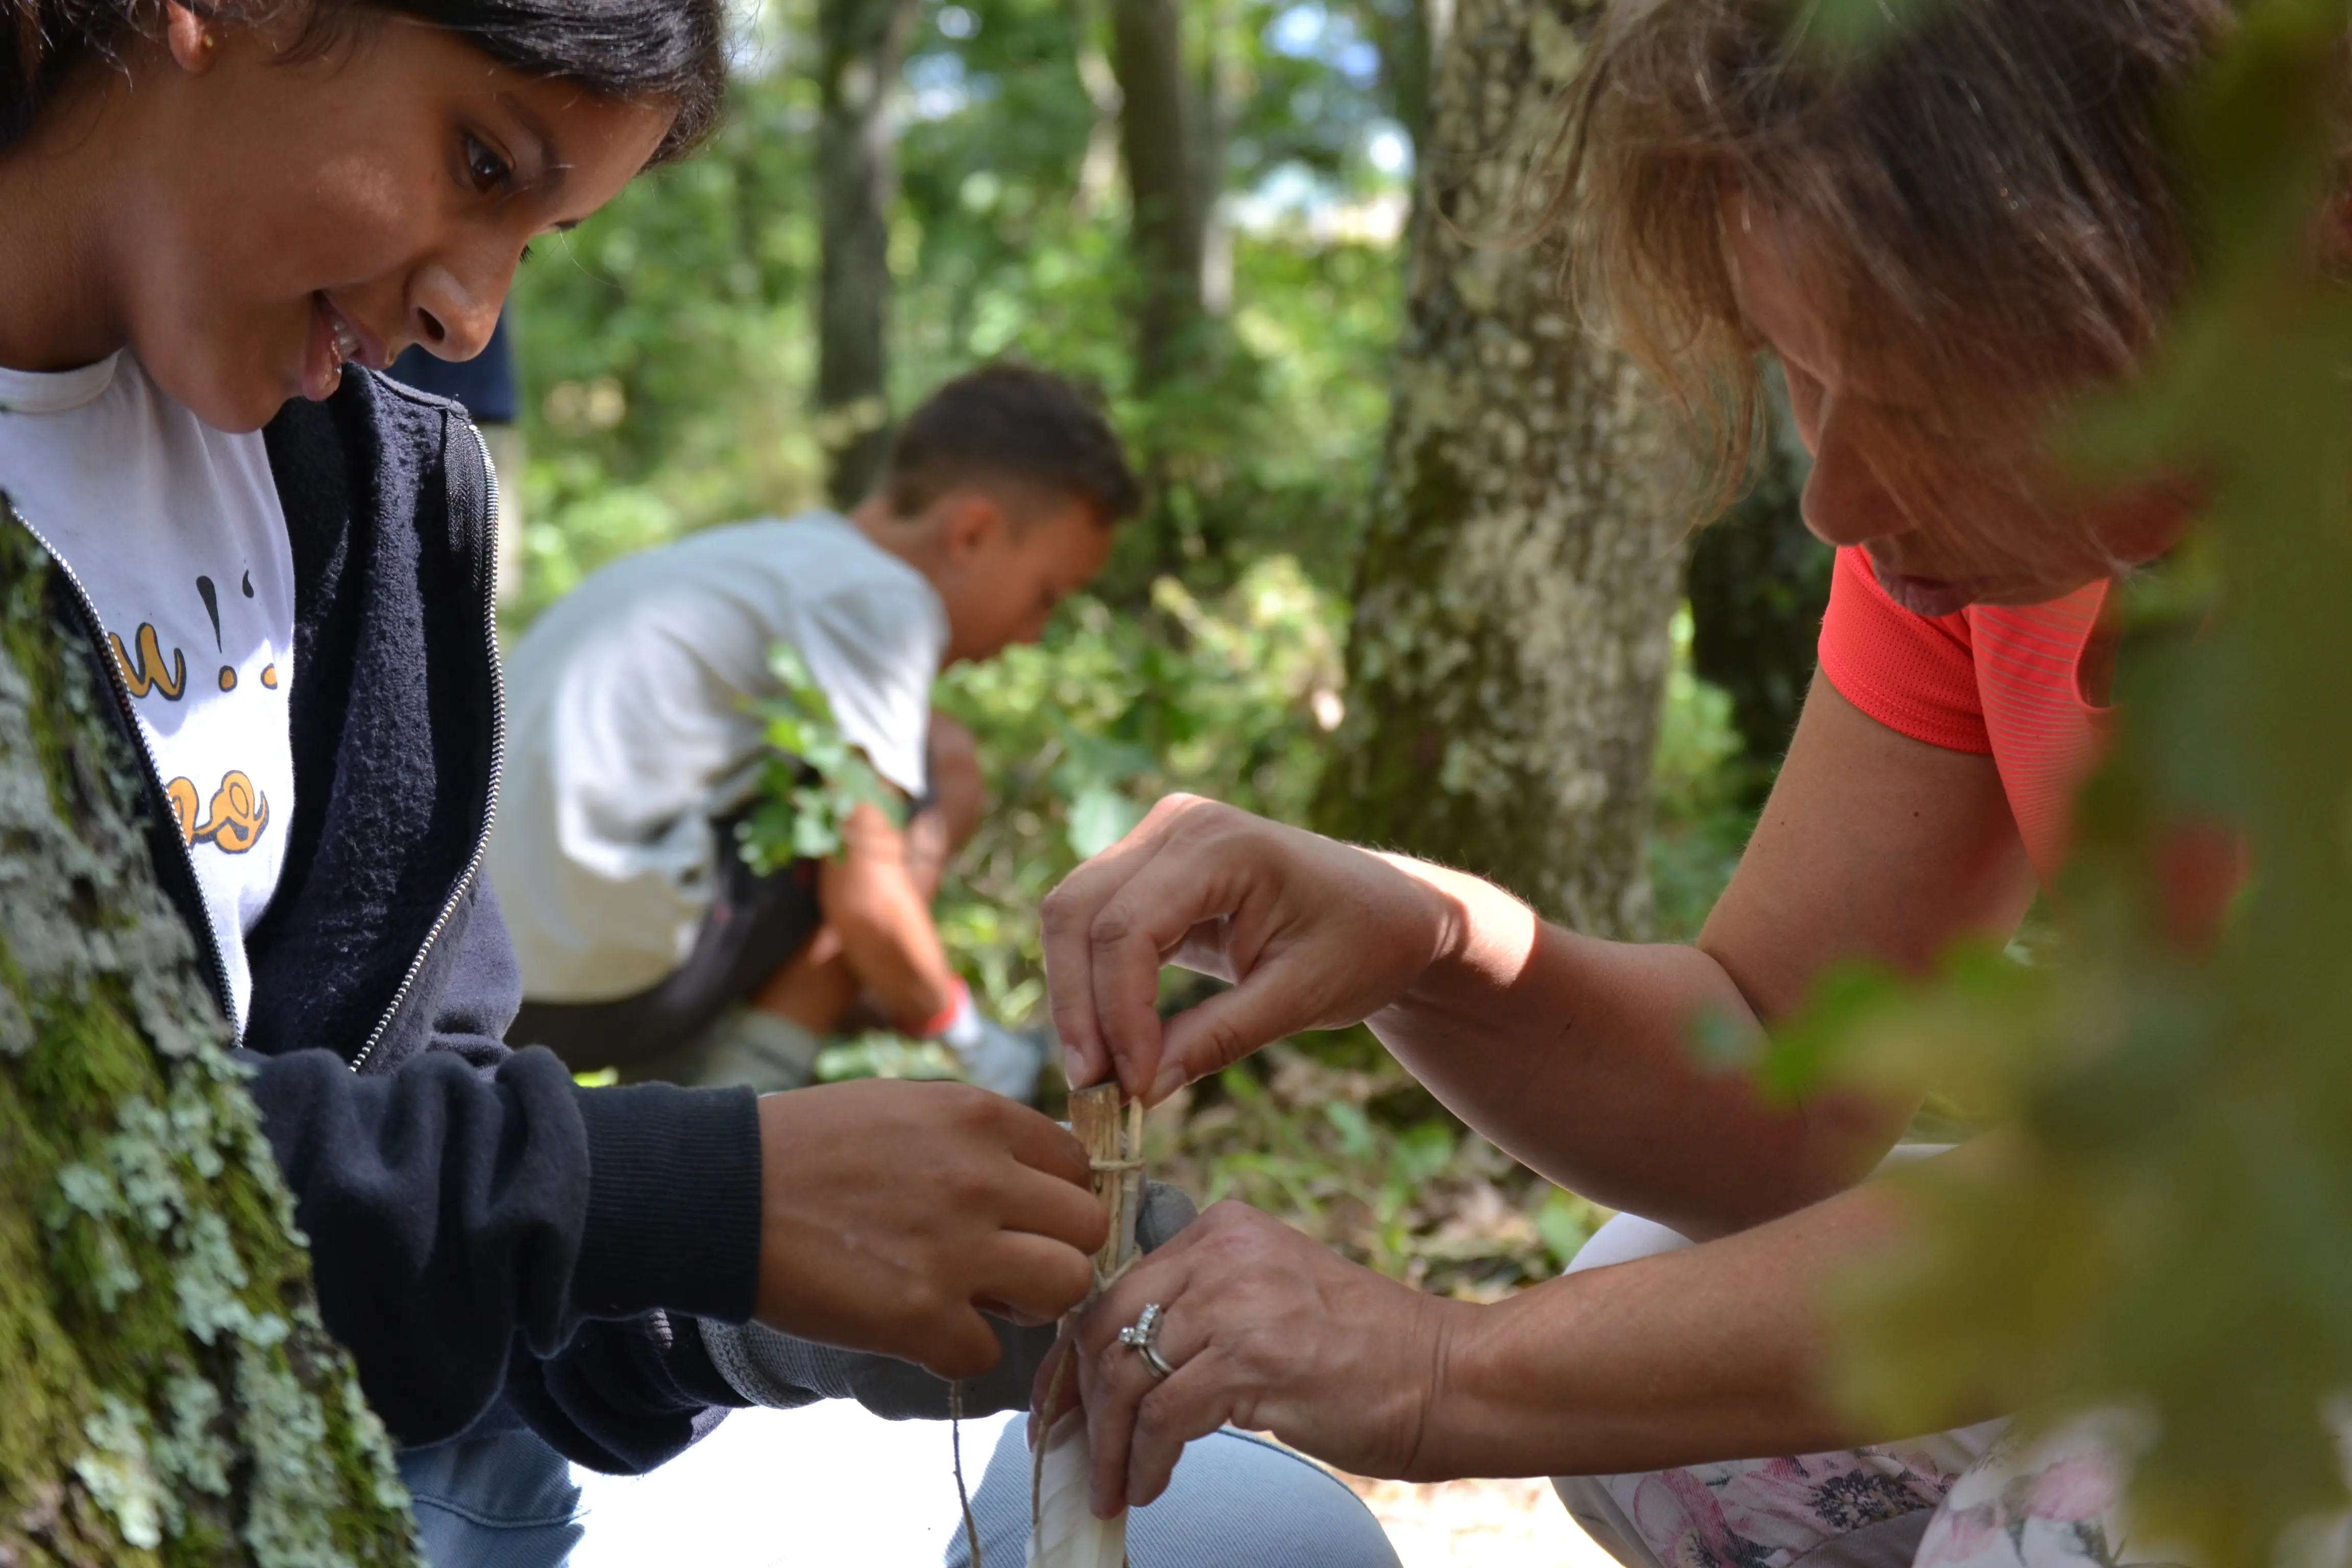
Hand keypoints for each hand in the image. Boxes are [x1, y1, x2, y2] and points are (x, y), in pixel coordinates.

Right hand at [751, 1079, 1108, 1377]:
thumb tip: (1029, 1172)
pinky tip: (918, 1327)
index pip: (1077, 1162)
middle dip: (1056, 1249)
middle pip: (1088, 1227)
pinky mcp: (922, 1317)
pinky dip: (956, 1349)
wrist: (718, 1192)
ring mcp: (958, 1249)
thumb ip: (974, 1137)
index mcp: (978, 1118)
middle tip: (1009, 1262)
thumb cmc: (803, 1146)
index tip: (1027, 1215)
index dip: (1057, 1196)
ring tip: (977, 1297)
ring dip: (1028, 1302)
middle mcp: (983, 1176)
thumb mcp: (905, 1107)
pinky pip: (987, 1351)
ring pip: (1065, 1287)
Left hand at [1036, 1201, 1464, 1513]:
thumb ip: (1196, 1311)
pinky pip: (1163, 1417)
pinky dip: (1145, 1461)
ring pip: (1126, 1375)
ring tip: (1113, 1486)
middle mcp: (1223, 1249)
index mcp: (1222, 1227)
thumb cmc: (1360, 1354)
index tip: (1055, 1407)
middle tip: (1071, 1457)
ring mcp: (1239, 1300)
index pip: (1113, 1286)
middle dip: (1075, 1402)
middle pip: (1104, 1326)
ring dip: (1109, 1446)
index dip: (1071, 1356)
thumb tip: (1111, 1368)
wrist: (1446, 1377)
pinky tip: (1149, 1486)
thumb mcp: (1266, 1301)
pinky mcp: (1255, 1358)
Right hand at [1041, 795, 1458, 1100]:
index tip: (1133, 1087)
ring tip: (1099, 1076)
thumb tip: (1142, 1090)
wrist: (1391, 912)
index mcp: (1221, 843)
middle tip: (1094, 1090)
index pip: (1129, 929)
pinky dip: (1093, 984)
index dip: (1119, 1014)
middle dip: (1078, 1007)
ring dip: (1076, 999)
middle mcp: (1176, 825)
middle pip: (1078, 914)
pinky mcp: (1149, 869)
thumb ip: (1220, 1038)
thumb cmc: (1364, 945)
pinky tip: (1111, 1044)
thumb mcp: (1303, 998)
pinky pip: (1094, 924)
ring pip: (1072, 917)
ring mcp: (1157, 840)